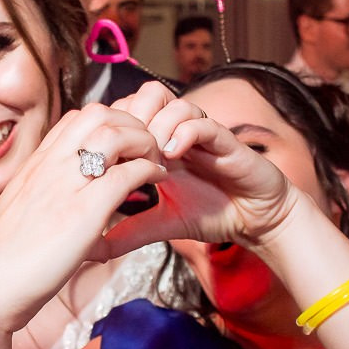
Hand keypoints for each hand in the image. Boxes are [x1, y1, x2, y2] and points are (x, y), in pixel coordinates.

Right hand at [0, 101, 168, 333]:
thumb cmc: (4, 259)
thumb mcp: (24, 212)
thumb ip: (47, 196)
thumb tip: (69, 203)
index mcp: (36, 164)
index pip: (78, 118)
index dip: (110, 122)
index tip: (126, 146)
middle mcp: (50, 165)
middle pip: (100, 114)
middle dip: (133, 124)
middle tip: (147, 149)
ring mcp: (65, 184)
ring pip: (116, 134)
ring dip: (145, 142)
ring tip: (155, 161)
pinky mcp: (83, 211)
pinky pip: (127, 173)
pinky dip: (149, 170)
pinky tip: (157, 181)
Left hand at [98, 93, 306, 258]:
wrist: (256, 219)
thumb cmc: (212, 213)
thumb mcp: (163, 225)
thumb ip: (130, 231)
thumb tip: (92, 251)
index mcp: (158, 144)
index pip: (125, 114)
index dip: (111, 130)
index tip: (101, 159)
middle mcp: (177, 132)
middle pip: (143, 97)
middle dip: (129, 122)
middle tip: (124, 154)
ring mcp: (201, 132)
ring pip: (170, 102)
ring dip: (154, 126)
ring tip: (150, 157)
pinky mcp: (224, 139)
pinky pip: (201, 121)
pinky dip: (183, 133)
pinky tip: (173, 155)